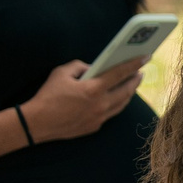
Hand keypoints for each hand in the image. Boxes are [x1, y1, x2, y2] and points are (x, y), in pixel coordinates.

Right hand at [20, 59, 141, 142]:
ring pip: (122, 104)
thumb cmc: (47, 95)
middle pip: (127, 90)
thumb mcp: (61, 73)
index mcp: (94, 89)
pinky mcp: (95, 126)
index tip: (146, 57)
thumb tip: (93, 69)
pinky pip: (112, 113)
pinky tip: (118, 98)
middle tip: (140, 72)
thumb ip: (80, 66)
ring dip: (129, 93)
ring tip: (132, 84)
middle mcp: (101, 104)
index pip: (120, 73)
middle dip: (135, 80)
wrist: (37, 123)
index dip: (134, 64)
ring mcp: (100, 117)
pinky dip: (117, 103)